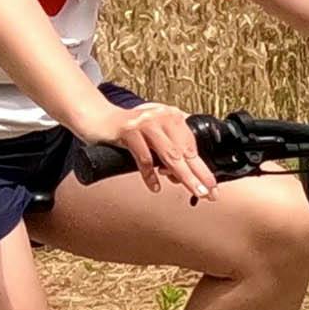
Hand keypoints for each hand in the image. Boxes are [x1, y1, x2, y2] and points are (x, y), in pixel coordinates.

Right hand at [87, 98, 217, 199]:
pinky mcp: (128, 130)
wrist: (97, 118)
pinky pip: (144, 157)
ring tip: (193, 191)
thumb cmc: (126, 131)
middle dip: (198, 175)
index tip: (211, 186)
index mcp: (172, 117)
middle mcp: (162, 117)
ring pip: (169, 154)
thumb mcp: (153, 136)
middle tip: (208, 193)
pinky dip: (149, 174)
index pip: (192, 146)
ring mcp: (145, 122)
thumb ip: (167, 151)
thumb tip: (182, 177)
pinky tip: (155, 187)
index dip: (201, 168)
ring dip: (183, 176)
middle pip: (184, 152)